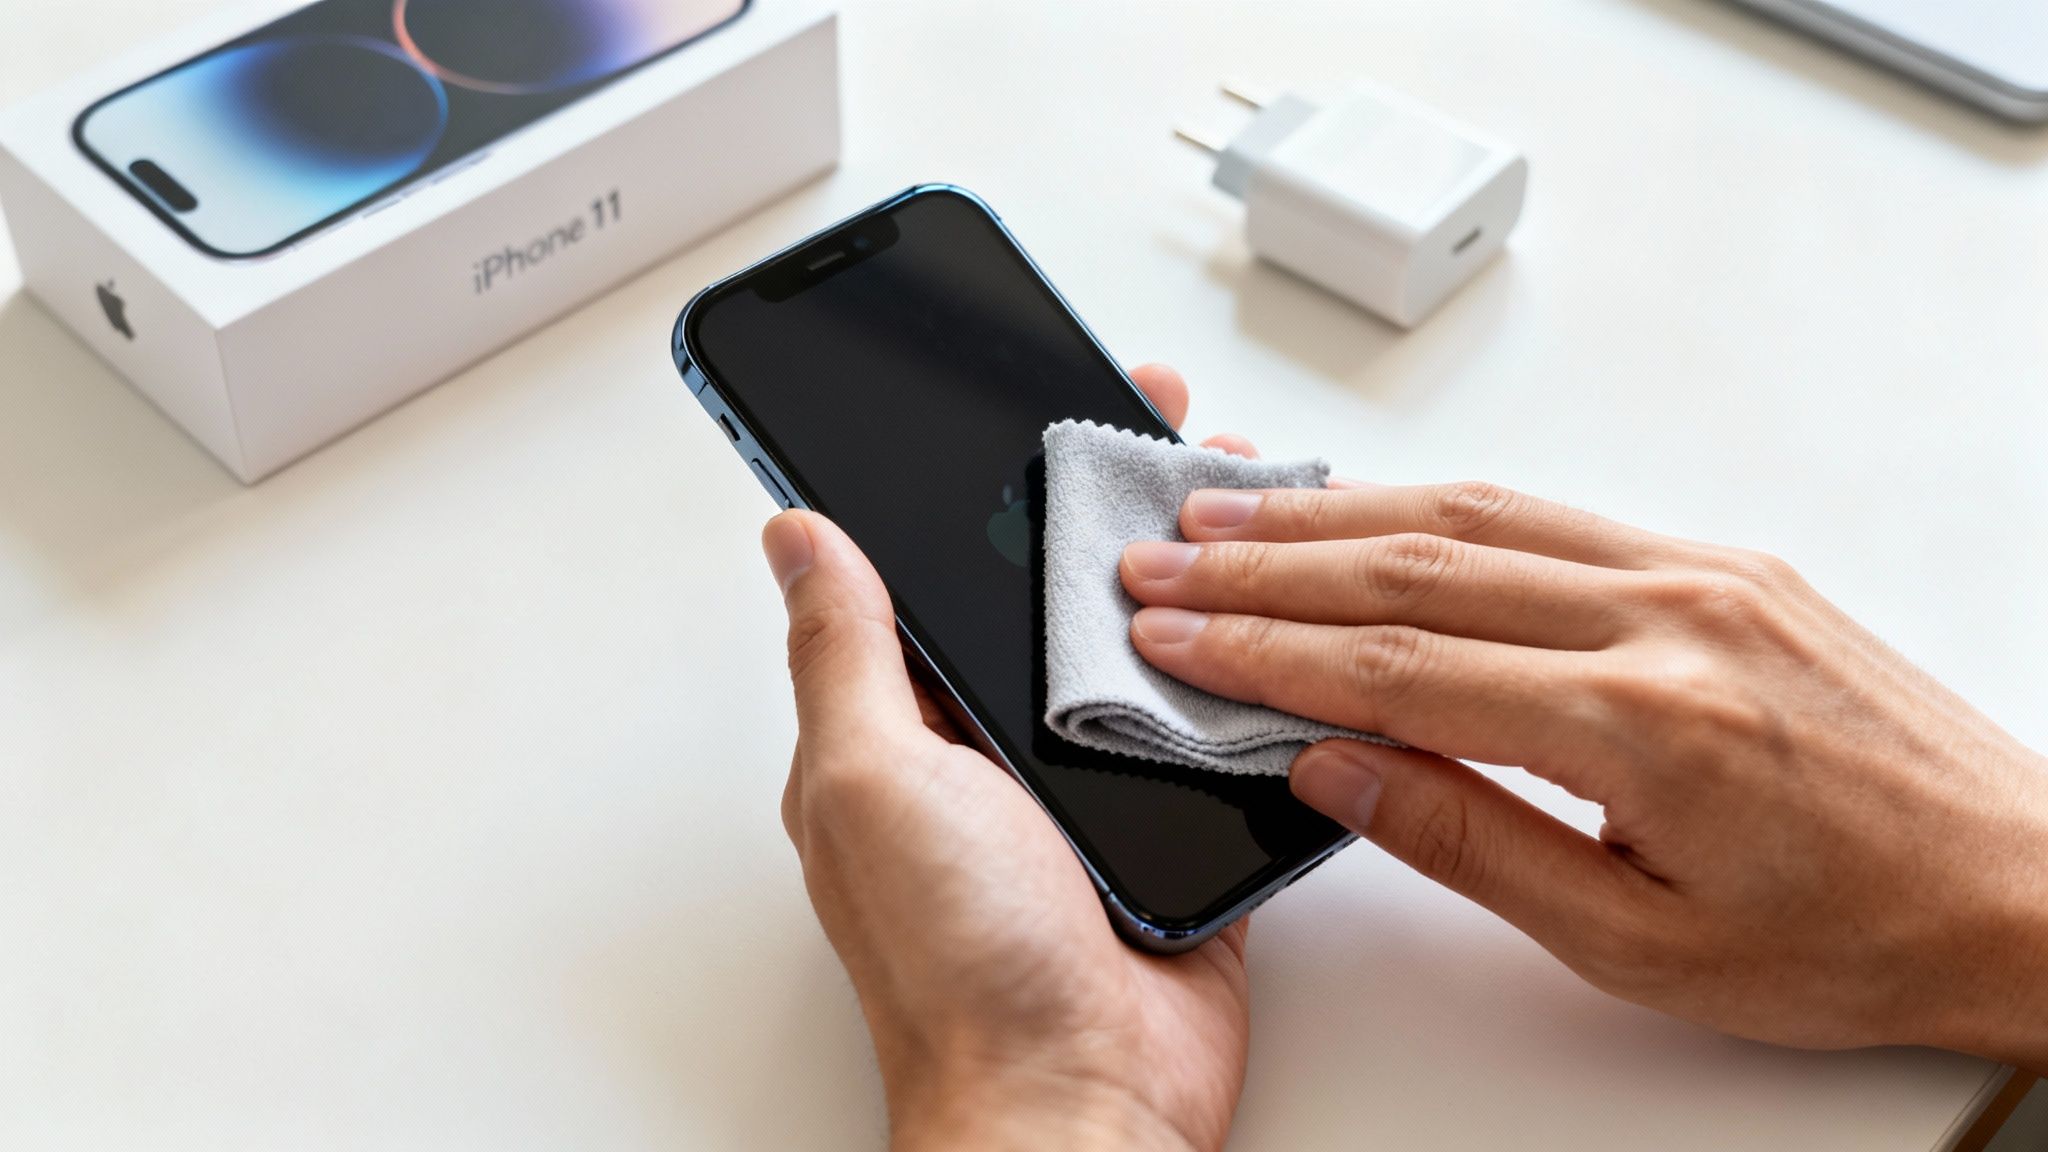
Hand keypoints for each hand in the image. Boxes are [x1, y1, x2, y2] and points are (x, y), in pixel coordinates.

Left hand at [763, 365, 1257, 1150]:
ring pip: (1150, 653)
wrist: (1083, 1107)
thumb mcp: (870, 782)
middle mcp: (1002, 750)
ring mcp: (1095, 788)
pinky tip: (1285, 614)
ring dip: (1191, 581)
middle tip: (1165, 431)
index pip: (943, 575)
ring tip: (1239, 495)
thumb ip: (845, 654)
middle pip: (1060, 600)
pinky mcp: (1179, 829)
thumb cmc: (956, 967)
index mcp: (914, 727)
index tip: (1030, 407)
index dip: (984, 490)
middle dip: (1111, 512)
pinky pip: (1220, 731)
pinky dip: (1250, 678)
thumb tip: (796, 537)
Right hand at [1120, 479, 2047, 1069]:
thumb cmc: (1850, 936)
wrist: (2018, 887)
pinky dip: (1435, 506)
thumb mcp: (1640, 945)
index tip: (1176, 637)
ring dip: (1335, 513)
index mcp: (1645, 725)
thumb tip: (1339, 767)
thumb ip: (1473, 843)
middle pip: (1416, 568)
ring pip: (1474, 516)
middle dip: (1267, 564)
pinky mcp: (1719, 560)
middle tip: (1163, 560)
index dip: (1266, 651)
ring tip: (1230, 517)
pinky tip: (1368, 511)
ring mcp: (1698, 572)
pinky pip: (1548, 512)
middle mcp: (1669, 617)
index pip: (1401, 668)